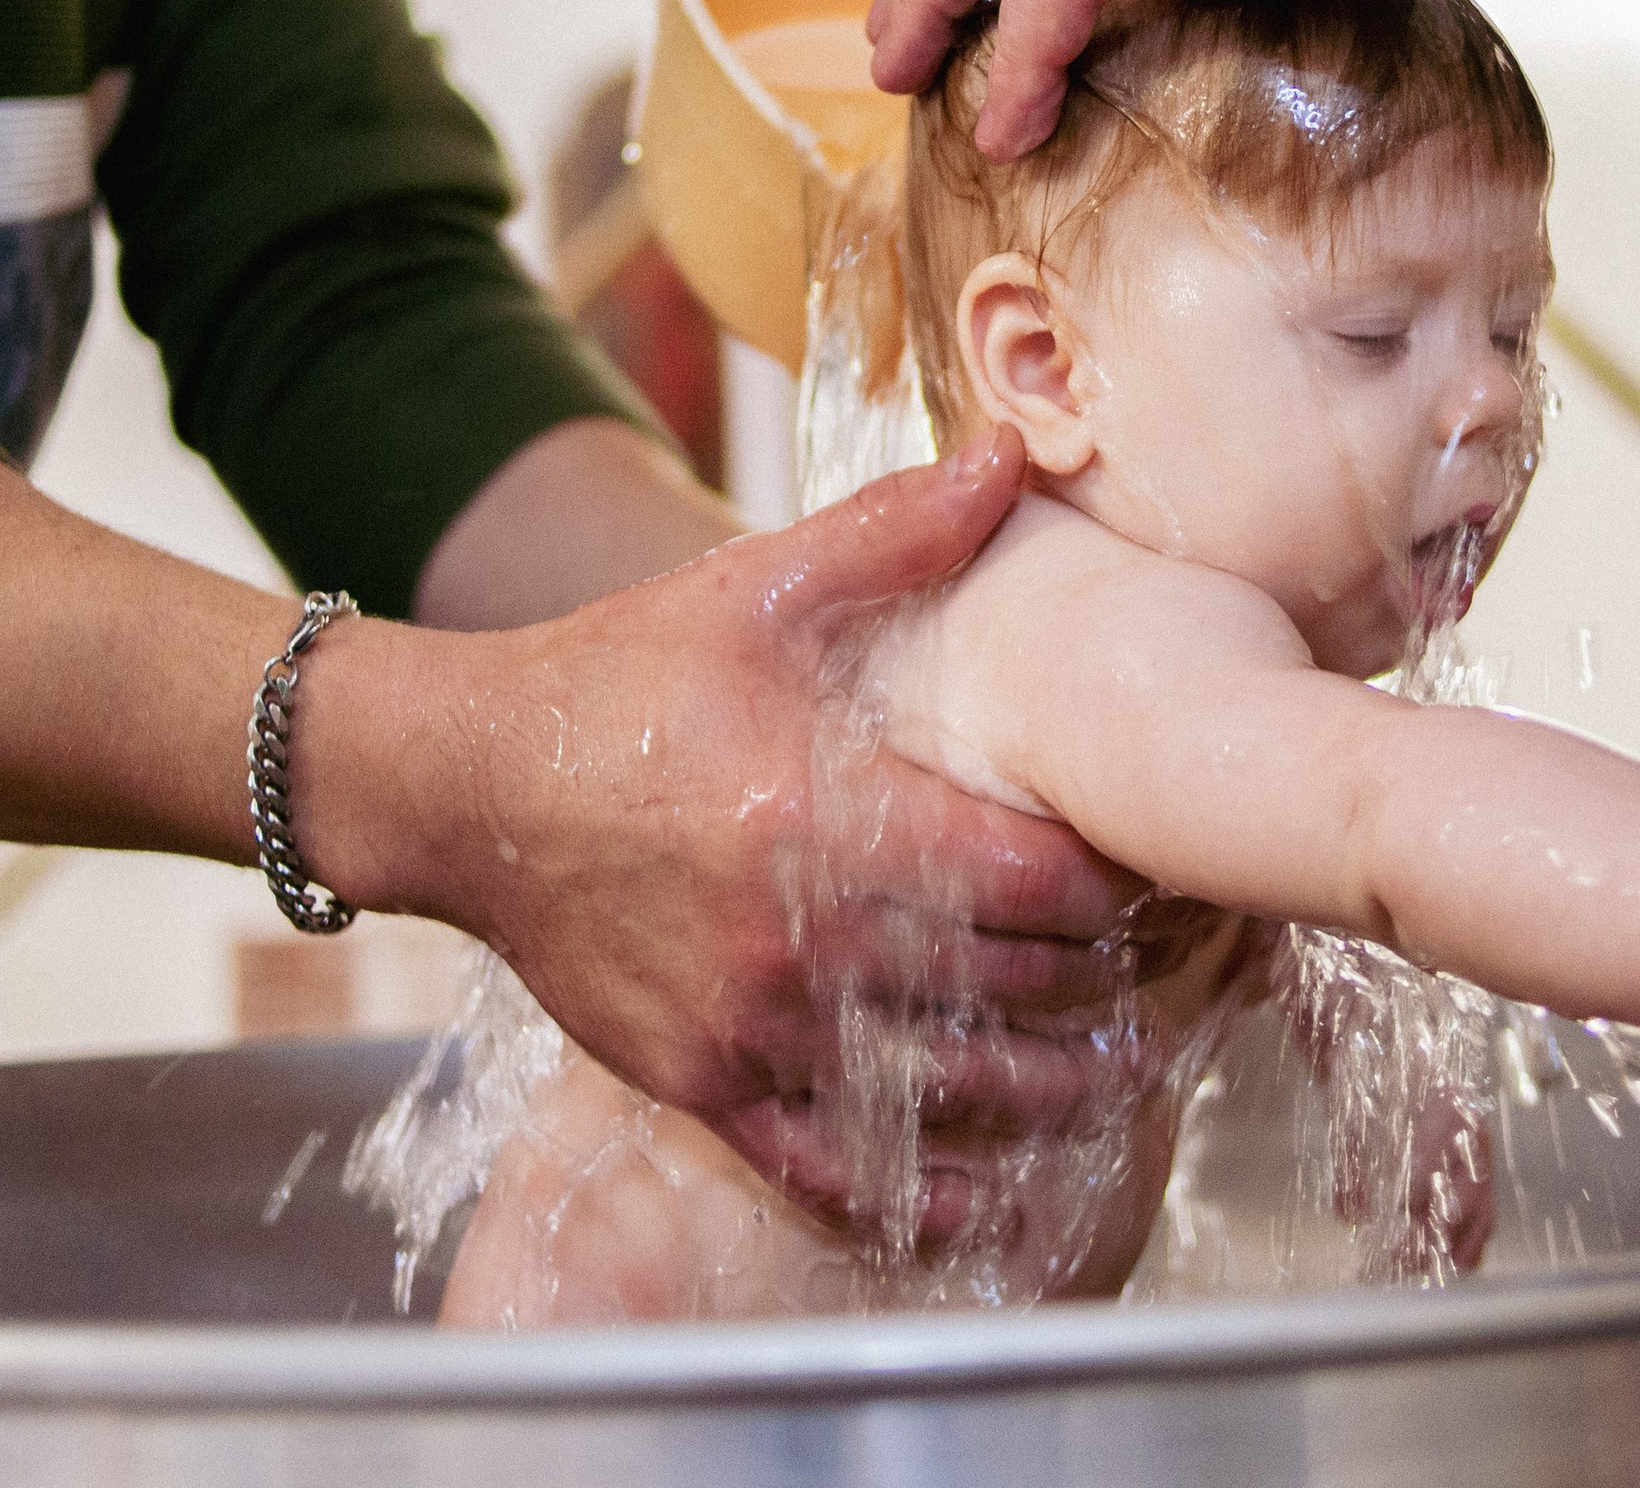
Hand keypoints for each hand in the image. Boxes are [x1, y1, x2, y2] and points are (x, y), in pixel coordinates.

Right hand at [315, 430, 1203, 1231]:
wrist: (469, 784)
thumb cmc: (623, 676)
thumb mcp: (759, 585)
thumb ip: (899, 528)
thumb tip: (1012, 452)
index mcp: (825, 811)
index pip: (1032, 878)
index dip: (1122, 884)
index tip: (1164, 870)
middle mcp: (794, 936)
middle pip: (1009, 992)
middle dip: (1106, 985)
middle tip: (1170, 970)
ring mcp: (746, 1024)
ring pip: (943, 1092)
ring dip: (1049, 1092)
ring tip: (1122, 1070)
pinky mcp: (701, 1081)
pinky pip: (831, 1166)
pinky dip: (921, 1186)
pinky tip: (989, 1184)